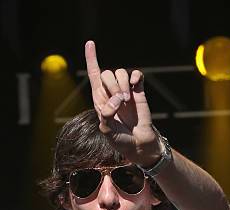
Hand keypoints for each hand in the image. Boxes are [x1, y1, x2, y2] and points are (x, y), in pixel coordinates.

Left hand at [85, 40, 161, 166]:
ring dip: (122, 85)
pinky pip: (136, 75)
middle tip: (120, 102)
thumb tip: (117, 99)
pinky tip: (134, 85)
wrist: (139, 144)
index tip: (90, 43)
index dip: (91, 59)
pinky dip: (135, 77)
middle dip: (111, 85)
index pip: (94, 75)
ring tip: (127, 100)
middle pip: (106, 73)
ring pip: (120, 72)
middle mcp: (111, 93)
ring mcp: (125, 91)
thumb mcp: (107, 131)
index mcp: (100, 101)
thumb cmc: (121, 140)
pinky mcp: (138, 92)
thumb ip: (107, 114)